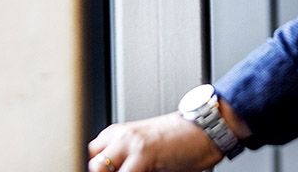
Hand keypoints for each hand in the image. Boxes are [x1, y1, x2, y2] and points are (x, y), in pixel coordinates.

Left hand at [87, 112, 223, 171]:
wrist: (206, 130)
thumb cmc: (180, 142)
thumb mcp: (146, 150)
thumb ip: (127, 162)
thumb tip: (115, 170)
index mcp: (117, 134)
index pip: (91, 157)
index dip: (97, 169)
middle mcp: (120, 136)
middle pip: (93, 162)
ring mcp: (130, 143)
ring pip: (100, 167)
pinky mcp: (143, 154)